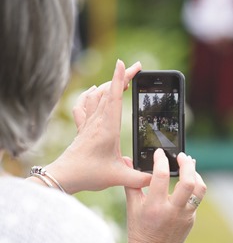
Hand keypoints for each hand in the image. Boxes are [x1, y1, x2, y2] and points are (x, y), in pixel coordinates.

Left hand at [44, 60, 151, 193]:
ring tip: (121, 78)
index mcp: (107, 129)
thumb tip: (158, 176)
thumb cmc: (90, 175)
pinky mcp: (82, 129)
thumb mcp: (119, 178)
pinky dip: (89, 94)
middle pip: (109, 92)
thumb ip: (141, 178)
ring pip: (97, 95)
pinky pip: (83, 105)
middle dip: (123, 77)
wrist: (65, 177)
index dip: (120, 79)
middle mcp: (97, 122)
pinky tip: (93, 90)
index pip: (114, 98)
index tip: (125, 63)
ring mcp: (88, 124)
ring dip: (109, 84)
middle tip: (136, 68)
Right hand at [122, 149, 206, 242]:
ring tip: (189, 167)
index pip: (160, 176)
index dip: (161, 160)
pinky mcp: (191, 220)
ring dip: (196, 175)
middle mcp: (172, 211)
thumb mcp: (132, 206)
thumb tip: (128, 160)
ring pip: (199, 190)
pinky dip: (192, 188)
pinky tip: (186, 183)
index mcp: (154, 206)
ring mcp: (185, 217)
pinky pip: (196, 200)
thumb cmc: (139, 229)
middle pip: (188, 182)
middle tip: (183, 156)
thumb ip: (132, 182)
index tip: (160, 153)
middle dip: (187, 164)